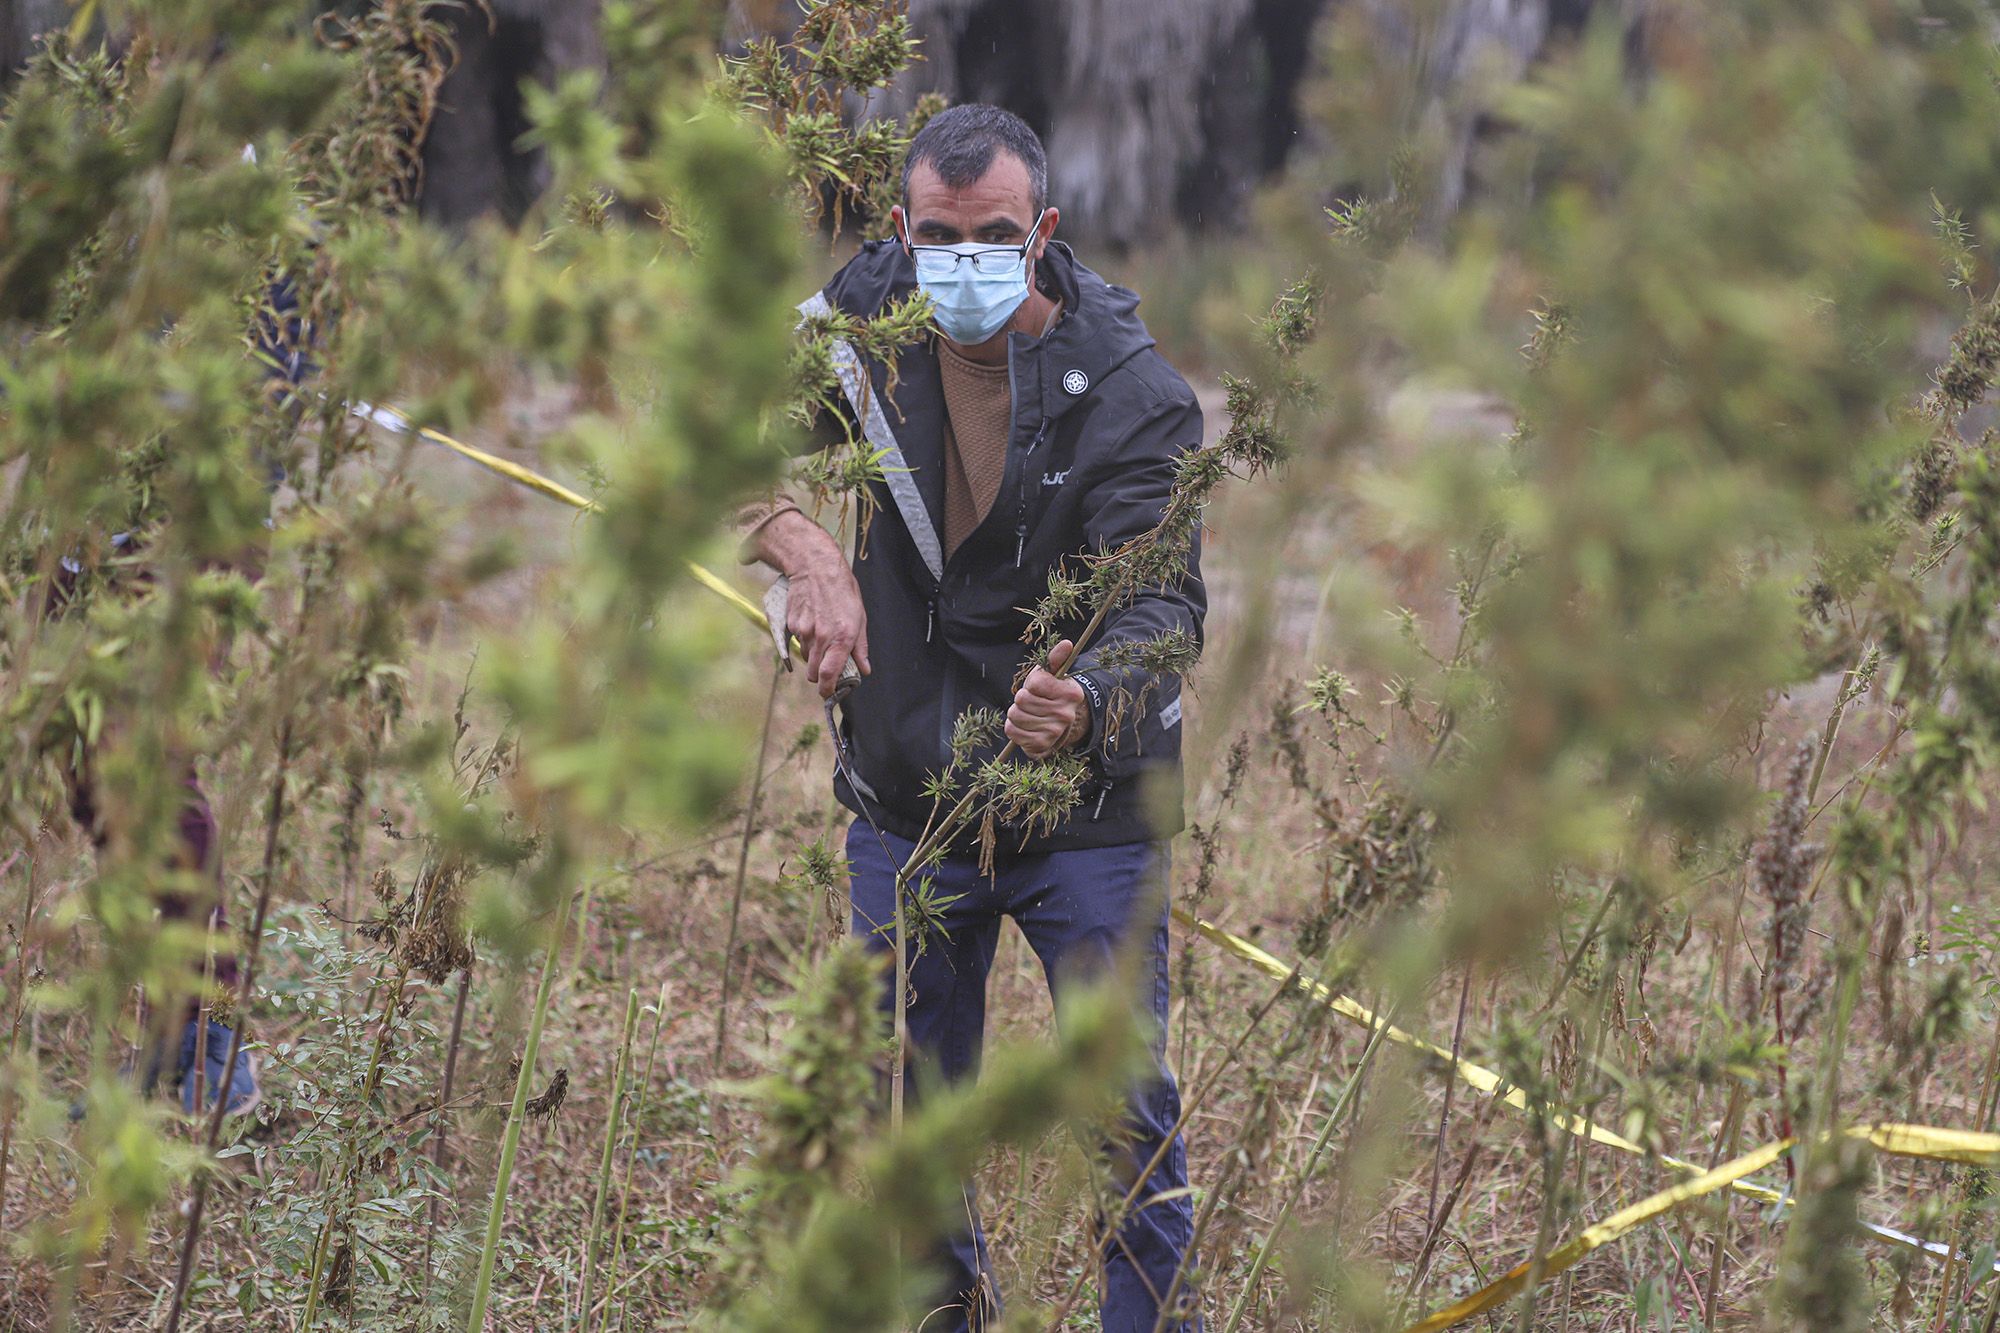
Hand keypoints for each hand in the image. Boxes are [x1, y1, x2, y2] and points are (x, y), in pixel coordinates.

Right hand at [754, 511, 869, 697]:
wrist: (816, 567)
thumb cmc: (842, 591)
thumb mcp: (860, 618)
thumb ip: (861, 647)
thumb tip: (864, 669)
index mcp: (842, 638)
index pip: (828, 674)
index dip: (827, 689)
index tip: (828, 693)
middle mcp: (821, 637)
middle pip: (813, 672)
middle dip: (819, 675)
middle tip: (827, 666)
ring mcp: (804, 631)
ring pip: (805, 657)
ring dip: (813, 655)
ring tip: (822, 634)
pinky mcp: (792, 624)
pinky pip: (798, 640)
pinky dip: (805, 638)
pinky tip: (813, 621)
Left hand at [1006, 639, 1088, 758]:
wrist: (1059, 725)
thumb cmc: (1051, 695)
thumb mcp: (1054, 675)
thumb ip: (1057, 659)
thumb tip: (1067, 644)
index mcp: (1071, 694)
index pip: (1035, 683)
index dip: (1031, 684)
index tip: (1038, 688)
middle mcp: (1065, 714)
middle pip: (1021, 699)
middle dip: (1021, 699)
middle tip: (1031, 702)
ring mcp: (1054, 732)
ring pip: (1015, 716)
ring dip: (1016, 713)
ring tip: (1027, 713)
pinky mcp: (1041, 745)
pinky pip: (1012, 732)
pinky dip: (1012, 727)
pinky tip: (1023, 726)